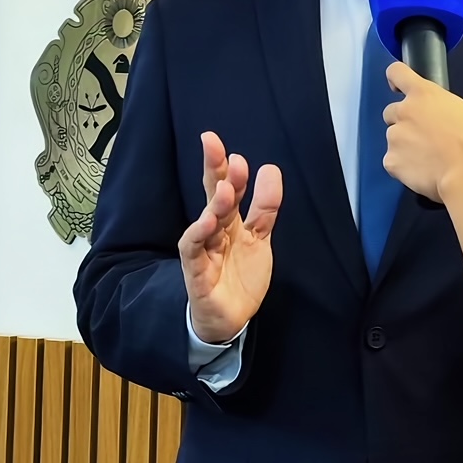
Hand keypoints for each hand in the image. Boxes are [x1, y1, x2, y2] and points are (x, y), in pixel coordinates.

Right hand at [179, 132, 280, 344]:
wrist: (231, 318)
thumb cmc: (240, 274)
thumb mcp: (259, 236)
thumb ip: (265, 206)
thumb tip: (269, 168)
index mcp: (230, 220)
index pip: (227, 187)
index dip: (227, 167)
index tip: (229, 147)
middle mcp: (214, 231)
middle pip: (213, 197)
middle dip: (213, 170)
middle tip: (212, 144)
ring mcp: (203, 251)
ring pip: (206, 223)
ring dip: (215, 204)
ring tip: (225, 188)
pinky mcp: (197, 274)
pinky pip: (194, 252)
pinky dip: (198, 235)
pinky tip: (206, 221)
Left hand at [383, 62, 462, 201]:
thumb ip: (442, 110)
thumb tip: (439, 118)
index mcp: (424, 94)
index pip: (397, 73)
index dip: (396, 80)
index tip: (397, 87)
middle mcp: (404, 111)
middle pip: (391, 112)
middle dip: (404, 123)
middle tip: (424, 137)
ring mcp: (394, 137)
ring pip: (393, 139)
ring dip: (405, 147)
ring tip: (429, 159)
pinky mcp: (391, 161)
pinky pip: (393, 162)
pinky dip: (404, 168)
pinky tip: (423, 172)